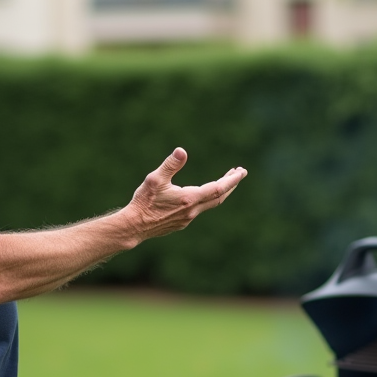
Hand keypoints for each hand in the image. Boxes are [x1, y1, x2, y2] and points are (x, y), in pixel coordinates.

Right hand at [125, 148, 246, 241]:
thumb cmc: (144, 201)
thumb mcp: (155, 179)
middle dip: (231, 184)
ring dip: (220, 191)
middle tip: (239, 172)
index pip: (218, 188)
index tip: (242, 171)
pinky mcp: (182, 223)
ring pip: (211, 204)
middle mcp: (192, 211)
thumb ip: (170, 165)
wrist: (134, 226)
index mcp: (189, 198)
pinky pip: (201, 209)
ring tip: (225, 180)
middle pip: (219, 197)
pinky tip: (203, 194)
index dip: (232, 180)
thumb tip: (182, 151)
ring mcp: (188, 218)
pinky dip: (209, 198)